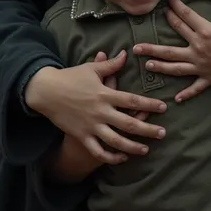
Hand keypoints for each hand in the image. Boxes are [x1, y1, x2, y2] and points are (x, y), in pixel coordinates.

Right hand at [25, 50, 166, 163]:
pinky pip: (98, 151)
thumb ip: (110, 65)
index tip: (163, 108)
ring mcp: (91, 126)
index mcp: (105, 94)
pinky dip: (110, 157)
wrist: (46, 91)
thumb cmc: (70, 77)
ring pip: (116, 141)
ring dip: (133, 147)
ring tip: (146, 149)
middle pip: (129, 124)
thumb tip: (125, 54)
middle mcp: (100, 112)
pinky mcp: (81, 136)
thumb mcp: (91, 69)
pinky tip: (122, 157)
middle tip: (163, 133)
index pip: (132, 100)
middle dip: (148, 130)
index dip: (149, 104)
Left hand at [134, 0, 210, 100]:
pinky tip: (176, 98)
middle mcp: (199, 49)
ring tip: (146, 64)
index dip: (176, 8)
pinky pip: (194, 87)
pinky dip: (186, 93)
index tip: (166, 1)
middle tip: (138, 41)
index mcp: (206, 32)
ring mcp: (201, 65)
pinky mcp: (207, 78)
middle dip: (155, 41)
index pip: (186, 18)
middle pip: (172, 43)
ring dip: (160, 65)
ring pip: (175, 66)